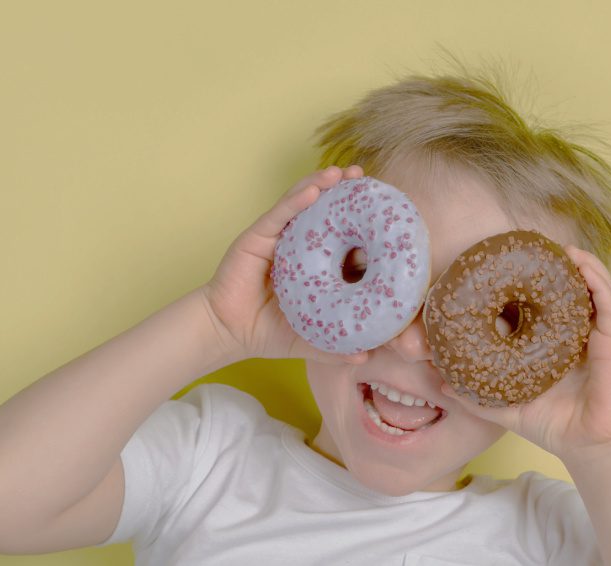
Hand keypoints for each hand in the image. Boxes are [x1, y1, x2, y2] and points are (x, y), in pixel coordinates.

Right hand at [201, 166, 368, 366]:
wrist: (227, 333)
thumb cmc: (264, 332)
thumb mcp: (308, 339)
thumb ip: (334, 347)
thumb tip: (366, 357)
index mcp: (311, 263)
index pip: (340, 235)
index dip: (359, 219)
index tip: (384, 207)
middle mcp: (296, 243)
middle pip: (322, 210)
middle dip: (344, 191)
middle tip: (365, 177)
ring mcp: (277, 237)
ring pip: (301, 203)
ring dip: (322, 184)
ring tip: (343, 173)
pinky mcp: (257, 237)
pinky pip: (279, 215)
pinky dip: (297, 200)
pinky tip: (314, 189)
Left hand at [438, 246, 610, 462]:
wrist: (590, 449)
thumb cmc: (553, 427)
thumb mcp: (507, 406)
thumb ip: (476, 395)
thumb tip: (442, 381)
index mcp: (553, 345)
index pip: (539, 307)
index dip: (526, 285)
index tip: (507, 263)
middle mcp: (576, 336)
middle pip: (567, 291)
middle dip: (554, 267)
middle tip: (533, 245)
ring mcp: (597, 336)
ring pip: (592, 289)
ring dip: (579, 264)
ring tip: (561, 247)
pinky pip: (608, 303)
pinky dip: (597, 280)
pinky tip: (582, 264)